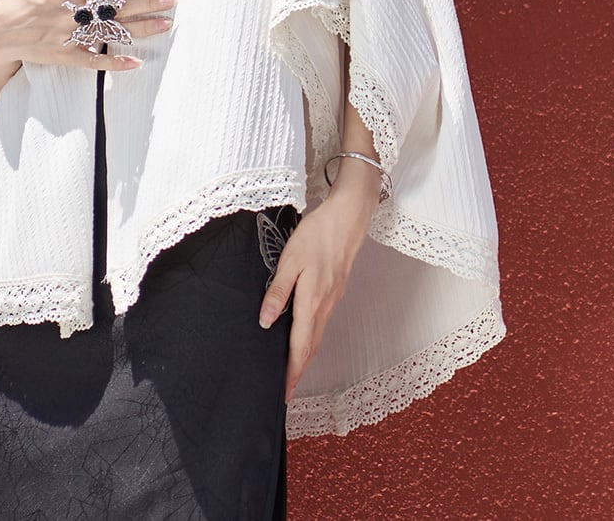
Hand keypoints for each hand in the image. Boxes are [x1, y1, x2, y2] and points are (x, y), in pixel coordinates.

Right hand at [0, 0, 174, 106]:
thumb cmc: (25, 2)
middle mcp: (68, 13)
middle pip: (115, 8)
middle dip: (146, 3)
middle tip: (171, 0)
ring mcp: (67, 36)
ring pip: (110, 32)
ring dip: (140, 29)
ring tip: (165, 23)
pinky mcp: (64, 56)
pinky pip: (93, 60)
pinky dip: (114, 61)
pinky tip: (136, 62)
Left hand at [258, 191, 376, 402]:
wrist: (347, 219)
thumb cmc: (316, 235)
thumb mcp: (289, 260)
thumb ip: (277, 291)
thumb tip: (266, 322)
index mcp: (312, 302)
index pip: (300, 347)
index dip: (291, 373)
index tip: (283, 394)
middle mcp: (325, 306)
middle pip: (310, 348)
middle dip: (298, 371)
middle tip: (285, 392)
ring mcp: (332, 299)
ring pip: (317, 336)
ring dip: (305, 357)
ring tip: (291, 371)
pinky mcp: (335, 291)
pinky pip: (321, 323)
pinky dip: (311, 338)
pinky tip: (303, 337)